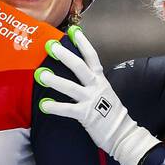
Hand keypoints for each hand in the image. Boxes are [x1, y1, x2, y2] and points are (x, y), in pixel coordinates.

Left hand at [37, 25, 160, 164]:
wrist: (123, 134)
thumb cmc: (110, 114)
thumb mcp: (103, 93)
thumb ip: (91, 84)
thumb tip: (75, 76)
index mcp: (101, 79)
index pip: (92, 57)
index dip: (83, 43)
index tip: (73, 31)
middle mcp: (96, 86)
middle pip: (80, 66)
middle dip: (65, 55)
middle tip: (51, 46)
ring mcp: (92, 100)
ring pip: (71, 86)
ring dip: (55, 80)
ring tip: (40, 74)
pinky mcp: (86, 115)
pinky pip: (68, 109)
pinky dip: (55, 107)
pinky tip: (44, 105)